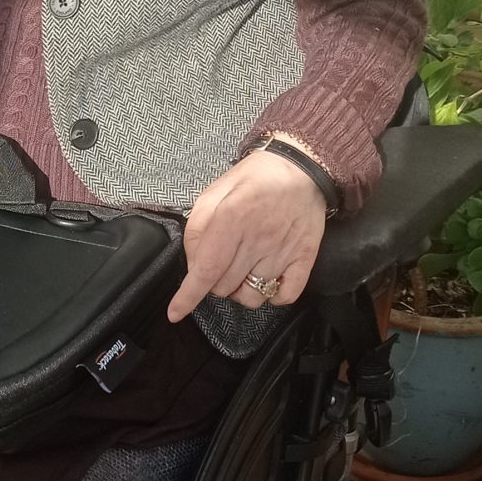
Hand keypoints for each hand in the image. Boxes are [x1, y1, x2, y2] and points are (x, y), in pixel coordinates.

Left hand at [167, 148, 327, 322]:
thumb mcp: (215, 191)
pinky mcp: (305, 258)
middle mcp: (259, 238)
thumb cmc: (256, 178)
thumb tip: (193, 264)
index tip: (175, 312)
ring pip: (251, 296)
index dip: (188, 296)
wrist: (303, 168)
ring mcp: (284, 251)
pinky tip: (265, 278)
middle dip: (213, 282)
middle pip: (224, 287)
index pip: (206, 269)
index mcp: (233, 217)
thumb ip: (197, 226)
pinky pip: (284, 296)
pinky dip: (271, 296)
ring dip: (239, 291)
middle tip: (219, 262)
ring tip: (241, 271)